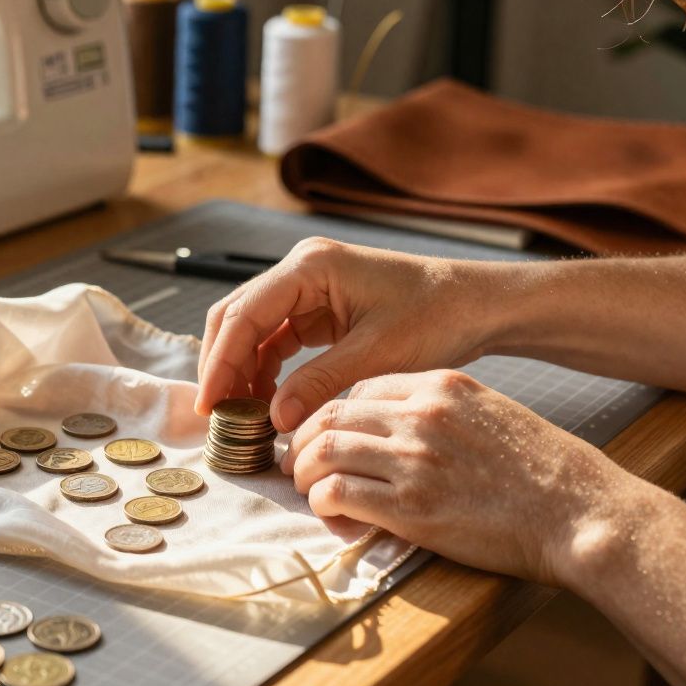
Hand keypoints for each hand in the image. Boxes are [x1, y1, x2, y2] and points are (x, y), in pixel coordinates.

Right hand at [196, 237, 504, 431]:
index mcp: (310, 267)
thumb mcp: (377, 354)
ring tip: (240, 415)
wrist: (476, 304)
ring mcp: (306, 287)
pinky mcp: (317, 308)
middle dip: (221, 366)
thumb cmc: (437, 317)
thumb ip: (320, 383)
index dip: (220, 362)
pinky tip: (266, 402)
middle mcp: (300, 269)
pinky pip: (275, 339)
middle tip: (215, 414)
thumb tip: (273, 419)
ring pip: (250, 329)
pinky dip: (265, 370)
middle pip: (235, 317)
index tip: (209, 404)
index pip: (243, 315)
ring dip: (240, 370)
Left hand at [282, 369, 634, 585]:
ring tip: (310, 490)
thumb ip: (442, 412)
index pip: (360, 387)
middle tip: (301, 463)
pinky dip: (323, 504)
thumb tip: (395, 429)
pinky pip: (337, 494)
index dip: (334, 413)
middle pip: (331, 415)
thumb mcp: (492, 413)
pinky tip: (333, 515)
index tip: (328, 435)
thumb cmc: (544, 471)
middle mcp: (421, 415)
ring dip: (306, 473)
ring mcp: (413, 460)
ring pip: (323, 452)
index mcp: (441, 386)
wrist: (582, 512)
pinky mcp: (411, 507)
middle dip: (307, 440)